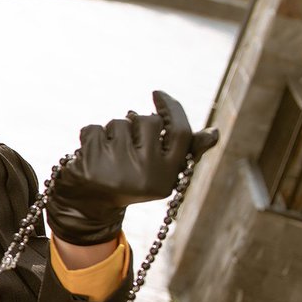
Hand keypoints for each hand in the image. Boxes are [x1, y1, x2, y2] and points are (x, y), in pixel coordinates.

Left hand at [47, 91, 218, 245]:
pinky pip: (93, 129)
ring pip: (118, 122)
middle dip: (136, 122)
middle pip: (148, 121)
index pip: (179, 132)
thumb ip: (186, 151)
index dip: (171, 109)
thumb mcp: (160, 172)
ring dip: (112, 130)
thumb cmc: (130, 181)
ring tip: (108, 153)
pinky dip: (90, 136)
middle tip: (127, 142)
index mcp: (167, 176)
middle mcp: (145, 174)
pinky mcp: (90, 164)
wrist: (88, 207)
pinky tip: (89, 155)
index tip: (158, 94)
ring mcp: (116, 169)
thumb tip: (214, 133)